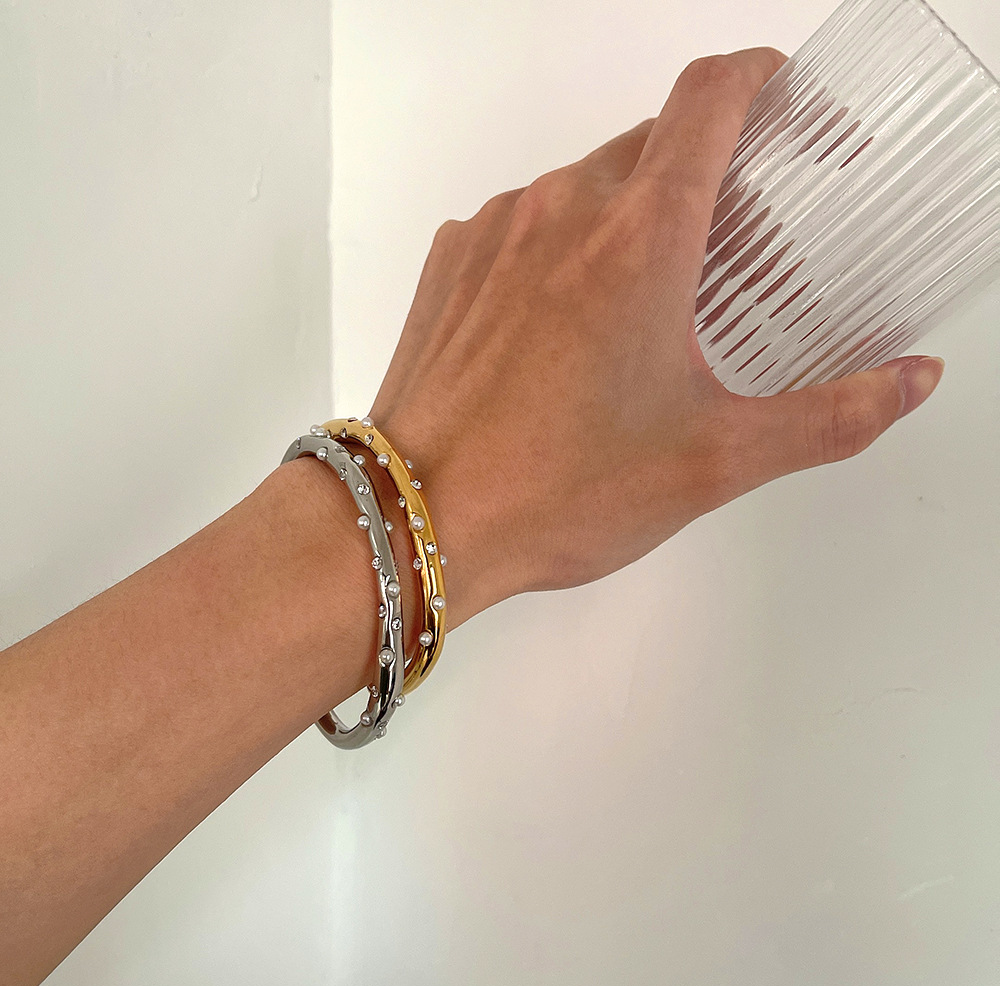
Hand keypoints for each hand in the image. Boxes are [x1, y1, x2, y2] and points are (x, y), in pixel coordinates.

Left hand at [364, 47, 944, 627]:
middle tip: (732, 258)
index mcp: (637, 235)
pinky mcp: (450, 264)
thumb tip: (907, 380)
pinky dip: (564, 250)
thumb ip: (829, 415)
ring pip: (586, 186)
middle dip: (707, 179)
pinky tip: (567, 328)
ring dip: (632, 220)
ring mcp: (494, 231)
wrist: (420, 519)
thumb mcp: (715, 460)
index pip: (713, 97)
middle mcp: (561, 208)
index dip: (764, 82)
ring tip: (647, 306)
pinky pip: (525, 224)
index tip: (790, 108)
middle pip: (655, 144)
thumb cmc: (558, 490)